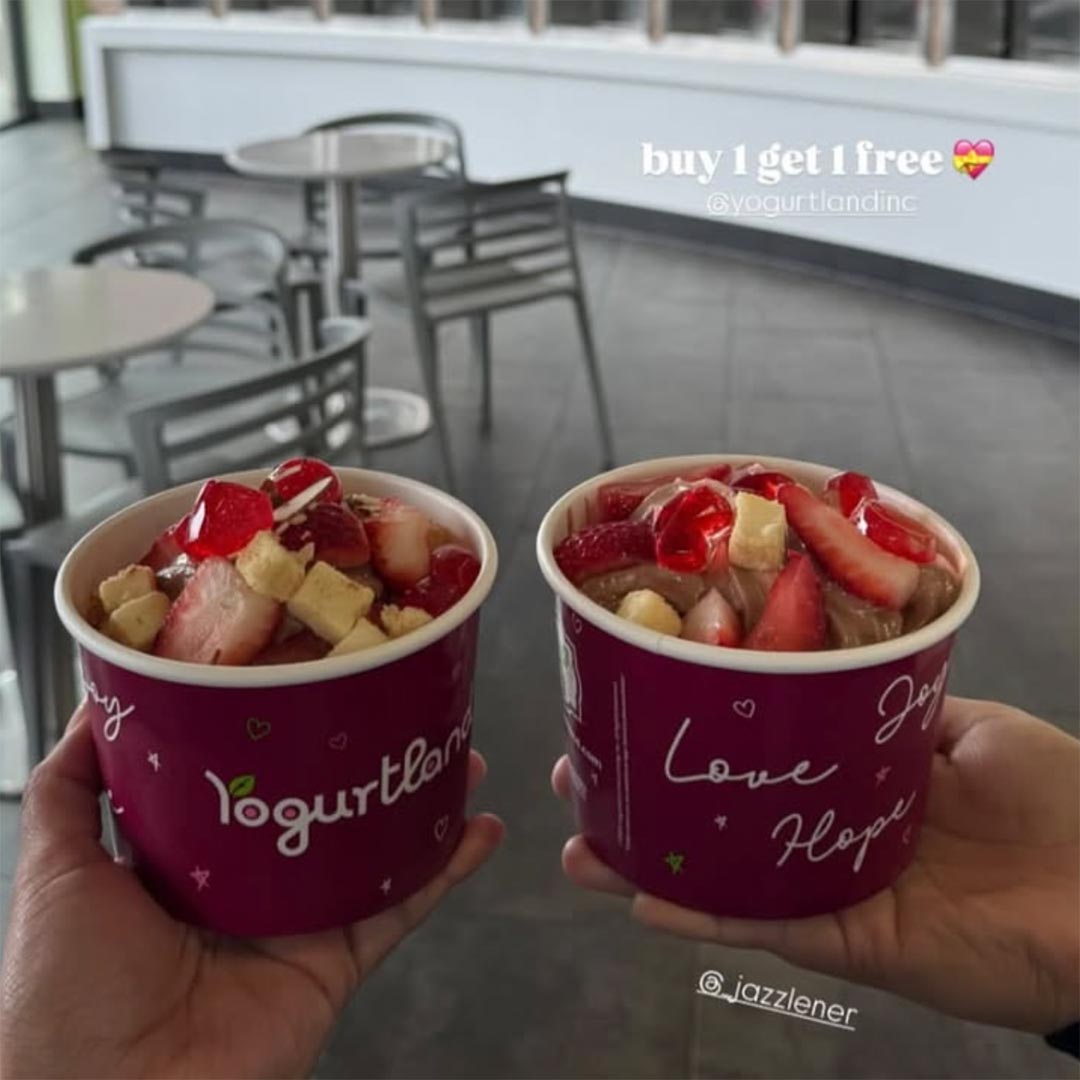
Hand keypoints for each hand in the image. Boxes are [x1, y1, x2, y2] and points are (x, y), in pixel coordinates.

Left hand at [1, 703, 503, 1078]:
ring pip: (376, 850)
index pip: (251, 780)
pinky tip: (482, 828)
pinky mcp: (338, 963)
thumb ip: (70, 790)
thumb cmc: (68, 983)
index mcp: (191, 857)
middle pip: (326, 808)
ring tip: (461, 752)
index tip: (317, 677)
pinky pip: (403, 909)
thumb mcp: (55, 870)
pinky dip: (447, 869)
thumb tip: (100, 702)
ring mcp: (302, 923)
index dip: (284, 733)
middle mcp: (254, 883)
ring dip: (422, 804)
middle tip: (403, 707)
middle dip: (367, 761)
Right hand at [552, 696, 1078, 1033]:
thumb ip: (900, 701)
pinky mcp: (853, 940)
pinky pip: (767, 927)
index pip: (762, 760)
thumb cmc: (1060, 801)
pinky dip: (702, 918)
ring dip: (647, 868)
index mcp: (855, 783)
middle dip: (646, 805)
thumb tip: (837, 659)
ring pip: (724, 879)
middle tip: (580, 773)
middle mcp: (829, 835)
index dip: (698, 738)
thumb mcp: (972, 726)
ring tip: (579, 846)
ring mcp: (835, 890)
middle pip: (723, 822)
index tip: (637, 707)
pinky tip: (642, 901)